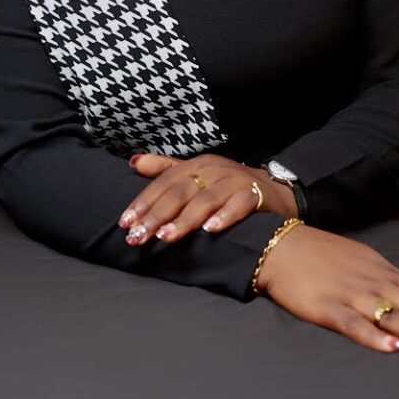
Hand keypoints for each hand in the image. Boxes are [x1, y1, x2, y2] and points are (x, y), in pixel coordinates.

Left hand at [118, 152, 295, 244]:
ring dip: (185, 219)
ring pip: (206, 199)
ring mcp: (235, 181)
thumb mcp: (196, 173)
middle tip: (138, 236)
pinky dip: (225, 216)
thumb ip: (165, 169)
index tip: (125, 222)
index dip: (144, 202)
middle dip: (156, 215)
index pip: (164, 183)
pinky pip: (239, 204)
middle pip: (180, 192)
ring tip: (167, 237)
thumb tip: (133, 162)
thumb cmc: (226, 185)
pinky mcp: (255, 194)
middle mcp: (213, 170)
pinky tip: (211, 231)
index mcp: (196, 165)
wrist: (273, 191)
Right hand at [255, 223, 398, 352]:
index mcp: (384, 271)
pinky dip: (372, 336)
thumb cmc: (326, 256)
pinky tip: (391, 348)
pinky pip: (353, 324)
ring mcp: (351, 293)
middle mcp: (373, 280)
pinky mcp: (327, 307)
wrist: (280, 246)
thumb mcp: (371, 261)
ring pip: (390, 314)